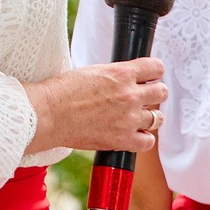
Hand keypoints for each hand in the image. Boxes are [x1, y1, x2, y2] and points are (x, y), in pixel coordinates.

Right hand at [25, 58, 167, 156]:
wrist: (48, 114)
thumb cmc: (62, 92)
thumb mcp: (92, 72)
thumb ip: (115, 76)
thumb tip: (125, 79)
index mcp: (121, 73)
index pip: (156, 67)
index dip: (154, 72)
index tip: (150, 76)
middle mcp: (130, 95)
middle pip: (161, 92)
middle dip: (154, 93)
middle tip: (144, 98)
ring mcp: (129, 119)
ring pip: (157, 117)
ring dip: (150, 116)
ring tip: (137, 117)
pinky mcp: (123, 140)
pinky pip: (148, 141)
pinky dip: (144, 139)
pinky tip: (134, 134)